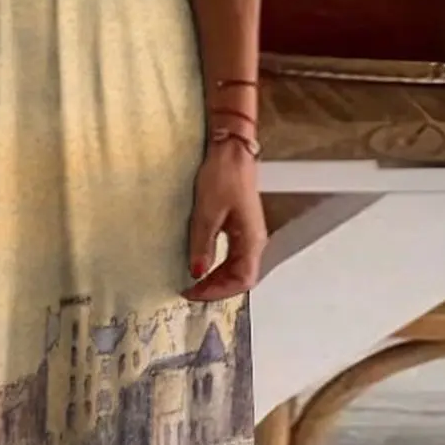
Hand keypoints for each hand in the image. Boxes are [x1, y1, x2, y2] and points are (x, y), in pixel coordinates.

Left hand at [184, 139, 266, 302]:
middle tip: (190, 291)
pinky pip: (233, 256)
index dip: (218, 291)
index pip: (242, 280)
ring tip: (194, 282)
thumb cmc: (224, 176)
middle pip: (241, 277)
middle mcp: (255, 240)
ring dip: (217, 279)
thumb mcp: (206, 213)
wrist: (230, 152)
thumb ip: (202, 246)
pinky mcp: (240, 227)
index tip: (193, 293)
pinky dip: (218, 266)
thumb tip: (197, 273)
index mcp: (252, 239)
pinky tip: (202, 264)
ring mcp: (249, 234)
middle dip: (216, 288)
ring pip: (237, 268)